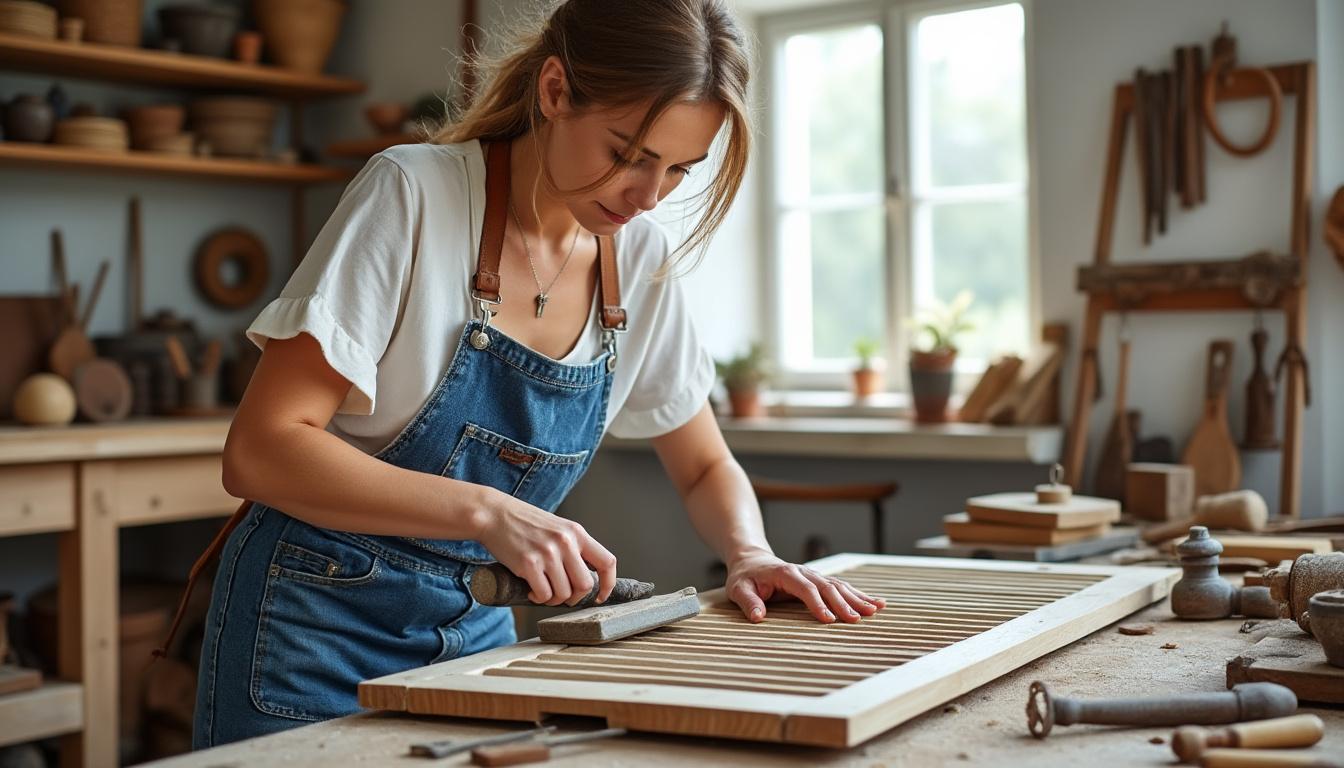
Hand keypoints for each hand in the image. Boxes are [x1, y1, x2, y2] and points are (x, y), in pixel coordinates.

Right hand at [473, 489, 616, 606]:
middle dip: (575, 597)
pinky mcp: (529, 563)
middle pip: (585, 585)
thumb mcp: (558, 527)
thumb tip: (585, 578)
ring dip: (554, 600)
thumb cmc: (524, 522)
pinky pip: (543, 595)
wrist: (494, 513)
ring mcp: (548, 553)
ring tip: (543, 591)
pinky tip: (532, 590)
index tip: (600, 596)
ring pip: (564, 594)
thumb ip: (573, 547)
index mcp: (577, 532)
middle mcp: (566, 542)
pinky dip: (538, 598)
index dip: (608, 584)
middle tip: (562, 596)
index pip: (607, 562)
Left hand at [725, 550, 885, 622]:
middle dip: (843, 603)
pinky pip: (842, 587)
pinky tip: (877, 602)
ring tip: (875, 610)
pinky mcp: (819, 580)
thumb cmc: (745, 577)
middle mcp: (804, 572)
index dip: (817, 604)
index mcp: (786, 574)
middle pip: (827, 587)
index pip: (805, 589)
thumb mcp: (739, 589)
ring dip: (857, 598)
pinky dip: (860, 594)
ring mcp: (814, 575)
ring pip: (839, 586)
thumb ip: (748, 602)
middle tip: (857, 619)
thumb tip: (757, 616)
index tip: (828, 620)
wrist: (752, 560)